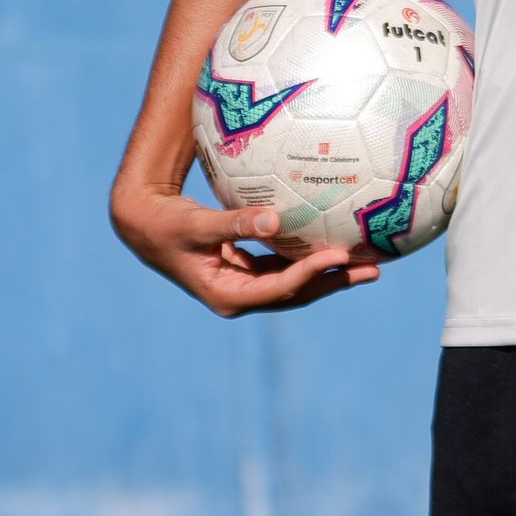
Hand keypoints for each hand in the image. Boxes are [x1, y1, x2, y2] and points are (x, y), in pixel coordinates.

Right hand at [110, 180, 380, 315]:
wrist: (144, 226)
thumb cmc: (166, 224)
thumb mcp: (196, 224)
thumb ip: (234, 223)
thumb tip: (275, 218)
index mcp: (227, 294)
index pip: (280, 287)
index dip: (311, 273)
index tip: (340, 255)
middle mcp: (240, 296)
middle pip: (297, 293)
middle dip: (334, 281)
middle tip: (372, 268)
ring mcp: (245, 286)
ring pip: (295, 283)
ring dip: (328, 273)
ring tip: (366, 262)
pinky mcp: (246, 271)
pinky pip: (285, 267)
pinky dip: (308, 259)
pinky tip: (332, 245)